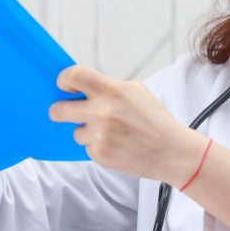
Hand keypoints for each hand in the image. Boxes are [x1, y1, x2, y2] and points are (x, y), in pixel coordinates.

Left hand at [48, 65, 191, 181]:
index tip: (63, 85)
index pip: (74, 76)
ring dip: (87, 133)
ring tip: (110, 133)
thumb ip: (108, 87)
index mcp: (112, 90)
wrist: (172, 151)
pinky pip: (87, 148)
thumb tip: (81, 88)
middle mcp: (103, 111)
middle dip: (58, 111)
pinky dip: (98, 147)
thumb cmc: (154, 119)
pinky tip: (117, 145)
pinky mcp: (101, 154)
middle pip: (60, 109)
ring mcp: (100, 134)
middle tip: (60, 112)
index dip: (63, 80)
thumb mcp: (135, 91)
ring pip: (76, 132)